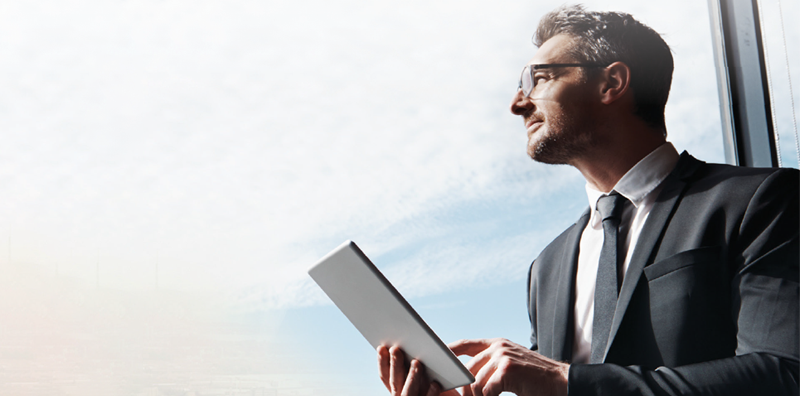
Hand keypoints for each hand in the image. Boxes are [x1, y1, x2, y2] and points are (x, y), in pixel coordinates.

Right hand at [377, 345, 459, 395]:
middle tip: (396, 349)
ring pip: (408, 393)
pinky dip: (431, 393)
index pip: (385, 376)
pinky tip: (435, 383)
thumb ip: (421, 359)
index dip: (382, 362)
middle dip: (395, 364)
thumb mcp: (428, 369)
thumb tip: (420, 341)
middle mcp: (403, 395)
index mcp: (398, 386)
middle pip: (395, 382)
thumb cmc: (439, 380)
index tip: (381, 347)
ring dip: (411, 377)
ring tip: (416, 362)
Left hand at [449, 338, 568, 395]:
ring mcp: (503, 356)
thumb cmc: (535, 377)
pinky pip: (487, 390)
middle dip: (464, 387)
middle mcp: (498, 346)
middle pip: (468, 368)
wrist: (561, 382)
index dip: (449, 351)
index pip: (466, 344)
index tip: (437, 359)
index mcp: (497, 343)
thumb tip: (470, 375)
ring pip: (476, 382)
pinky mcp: (508, 370)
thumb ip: (492, 364)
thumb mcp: (512, 363)